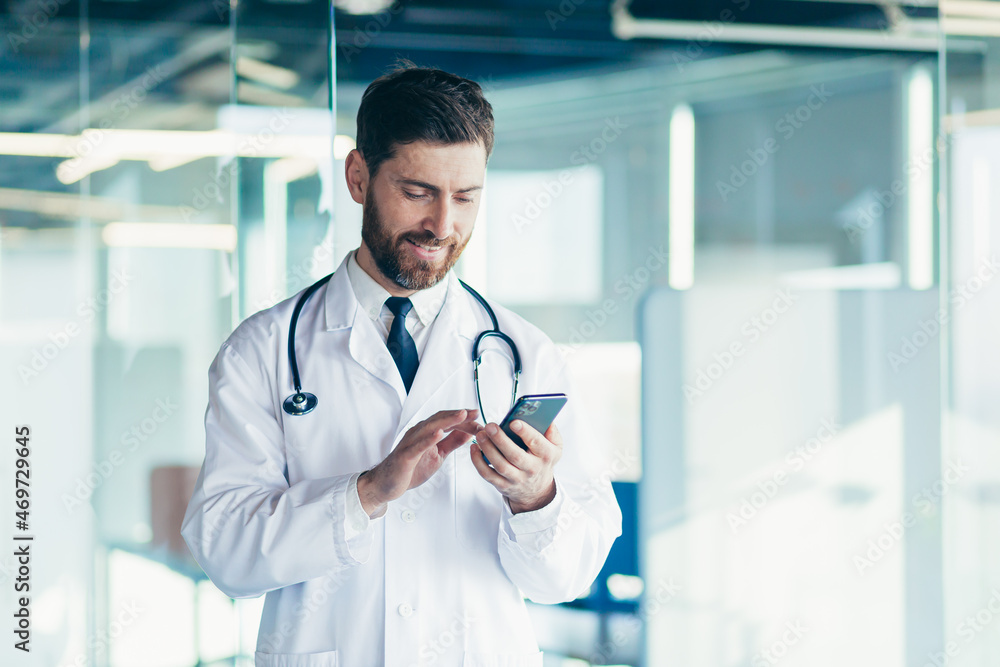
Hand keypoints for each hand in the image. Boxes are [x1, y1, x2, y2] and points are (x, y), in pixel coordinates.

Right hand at [357, 409, 478, 516]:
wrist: (387, 484)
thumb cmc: (411, 469)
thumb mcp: (437, 455)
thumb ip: (451, 443)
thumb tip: (468, 433)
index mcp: (426, 432)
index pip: (447, 420)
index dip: (463, 418)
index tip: (478, 415)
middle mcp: (418, 433)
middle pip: (440, 420)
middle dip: (459, 416)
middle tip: (475, 413)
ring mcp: (410, 443)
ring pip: (430, 428)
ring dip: (447, 421)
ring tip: (462, 415)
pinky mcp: (405, 455)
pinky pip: (417, 445)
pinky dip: (428, 438)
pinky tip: (439, 433)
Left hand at [470, 420, 562, 513]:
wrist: (536, 490)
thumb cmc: (543, 461)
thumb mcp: (555, 447)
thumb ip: (552, 431)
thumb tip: (543, 416)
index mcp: (546, 455)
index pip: (536, 443)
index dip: (525, 432)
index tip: (513, 422)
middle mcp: (532, 469)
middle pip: (515, 455)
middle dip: (501, 440)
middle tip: (490, 426)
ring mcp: (517, 479)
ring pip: (500, 465)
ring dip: (488, 449)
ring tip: (480, 434)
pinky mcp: (503, 485)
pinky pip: (488, 475)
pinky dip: (478, 462)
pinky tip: (474, 448)